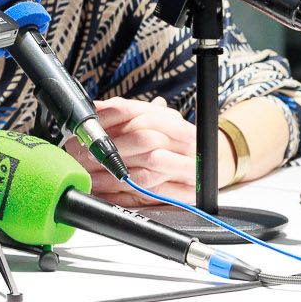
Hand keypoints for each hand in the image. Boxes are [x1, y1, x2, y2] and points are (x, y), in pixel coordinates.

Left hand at [71, 96, 218, 206]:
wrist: (215, 163)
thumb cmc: (175, 141)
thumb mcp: (153, 121)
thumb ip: (125, 113)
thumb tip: (95, 107)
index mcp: (172, 120)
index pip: (138, 113)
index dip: (109, 118)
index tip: (87, 127)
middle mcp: (184, 141)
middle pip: (143, 140)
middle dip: (110, 148)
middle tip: (85, 154)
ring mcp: (188, 167)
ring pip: (147, 169)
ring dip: (114, 174)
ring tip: (91, 176)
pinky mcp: (187, 192)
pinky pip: (152, 194)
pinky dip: (126, 194)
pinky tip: (108, 192)